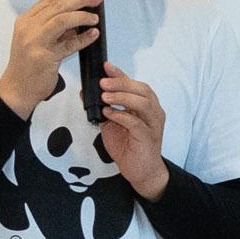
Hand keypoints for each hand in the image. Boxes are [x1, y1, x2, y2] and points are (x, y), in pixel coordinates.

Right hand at [0, 0, 105, 114]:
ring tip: (95, 17)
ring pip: (62, 20)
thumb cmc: (28, 64)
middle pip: (58, 6)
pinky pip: (68, 45)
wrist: (17, 89)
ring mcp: (35, 42)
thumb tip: (77, 14)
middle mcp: (29, 28)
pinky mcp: (44, 57)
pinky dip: (83, 38)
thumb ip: (54, 26)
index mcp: (26, 20)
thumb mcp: (37, 39)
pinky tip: (94, 34)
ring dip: (82, 16)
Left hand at [98, 67, 167, 196]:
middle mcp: (153, 112)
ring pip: (143, 103)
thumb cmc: (128, 146)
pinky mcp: (148, 138)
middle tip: (102, 82)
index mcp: (146, 106)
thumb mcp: (111, 124)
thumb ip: (102, 108)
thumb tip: (86, 93)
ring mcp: (153, 125)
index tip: (106, 66)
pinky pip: (137, 123)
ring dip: (122, 97)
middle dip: (121, 83)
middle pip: (142, 90)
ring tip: (105, 96)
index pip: (135, 84)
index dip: (121, 74)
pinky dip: (122, 116)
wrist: (141, 172)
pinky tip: (109, 113)